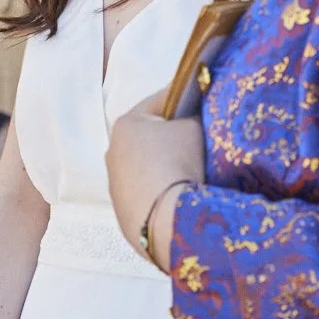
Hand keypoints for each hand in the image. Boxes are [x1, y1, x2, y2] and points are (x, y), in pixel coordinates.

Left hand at [106, 93, 204, 267]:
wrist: (166, 222)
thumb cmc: (180, 164)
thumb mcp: (196, 128)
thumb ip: (196, 116)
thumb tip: (199, 116)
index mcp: (127, 124)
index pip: (162, 100)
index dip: (187, 96)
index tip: (205, 97)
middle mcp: (114, 151)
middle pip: (151, 135)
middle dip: (175, 133)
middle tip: (202, 134)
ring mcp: (115, 185)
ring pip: (148, 166)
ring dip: (168, 164)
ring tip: (196, 169)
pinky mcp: (123, 214)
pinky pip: (148, 193)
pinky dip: (164, 190)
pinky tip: (183, 195)